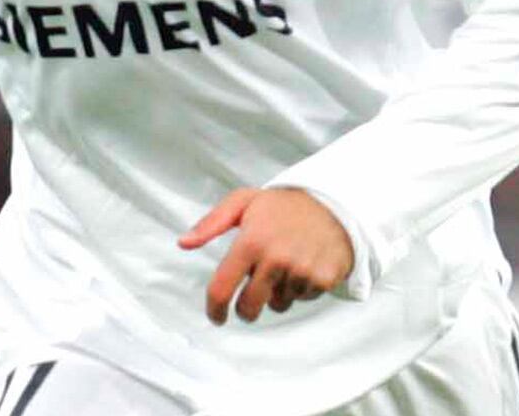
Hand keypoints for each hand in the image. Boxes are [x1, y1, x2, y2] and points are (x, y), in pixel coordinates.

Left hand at [177, 187, 354, 325]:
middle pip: (249, 308)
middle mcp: (275, 258)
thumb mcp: (244, 201)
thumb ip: (211, 223)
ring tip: (287, 264)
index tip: (216, 316)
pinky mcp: (323, 279)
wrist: (335, 203)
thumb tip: (183, 243)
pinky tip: (305, 265)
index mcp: (251, 241)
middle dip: (246, 309)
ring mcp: (301, 270)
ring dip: (278, 292)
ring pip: (278, 304)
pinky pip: (302, 299)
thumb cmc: (283, 205)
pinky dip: (300, 288)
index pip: (222, 288)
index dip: (214, 309)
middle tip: (252, 297)